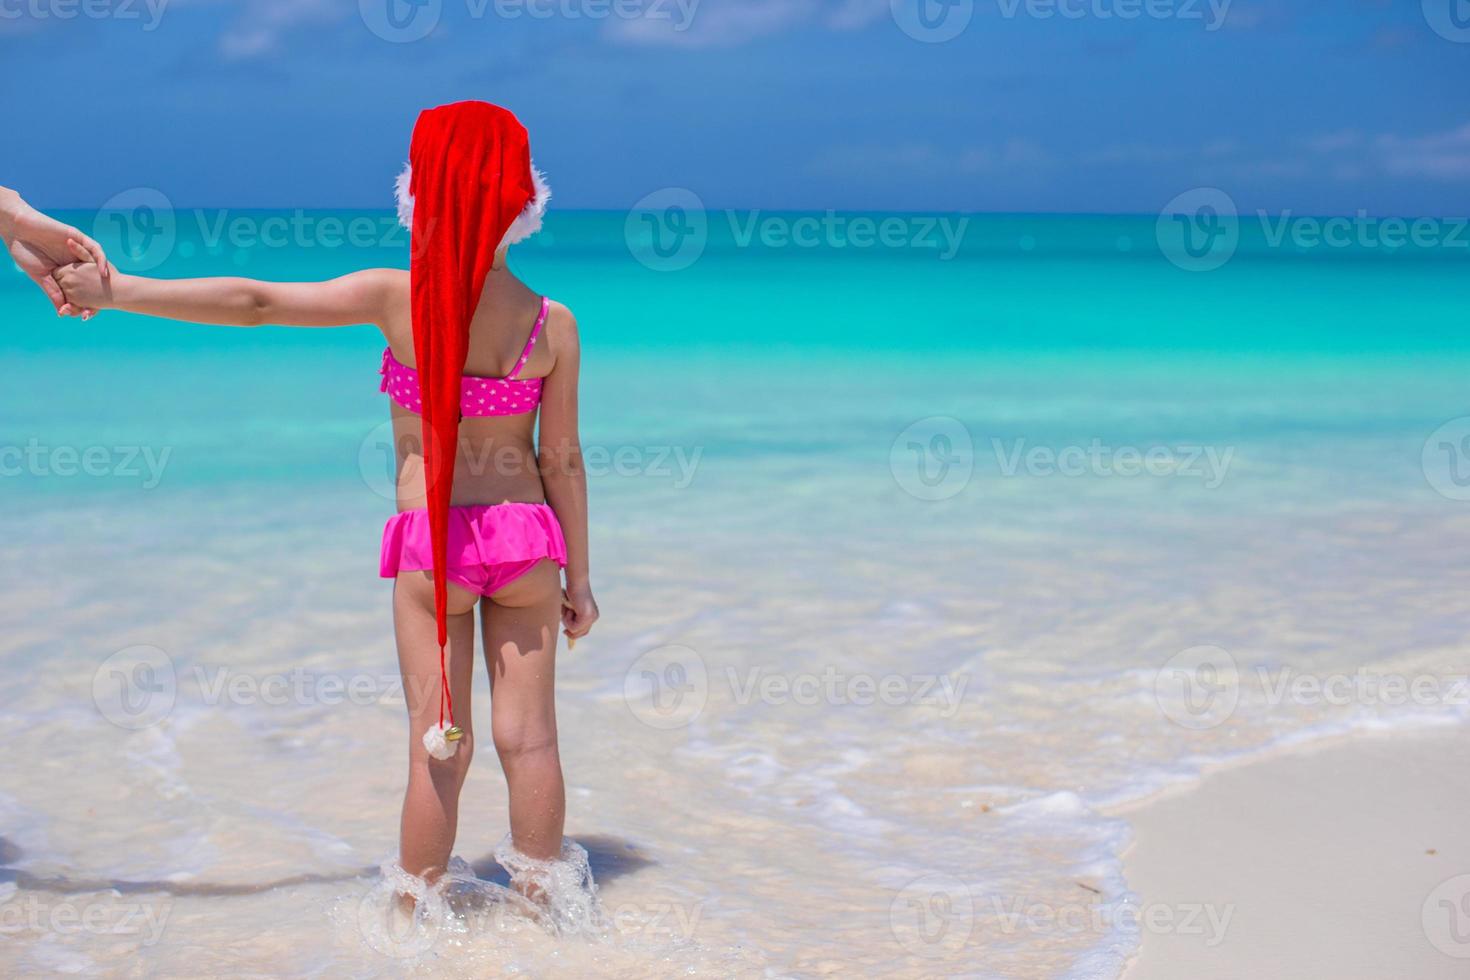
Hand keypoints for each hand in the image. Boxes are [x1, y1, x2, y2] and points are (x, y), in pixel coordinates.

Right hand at [4, 199, 108, 316]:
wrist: (17, 229)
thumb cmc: (25, 252)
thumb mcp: (40, 276)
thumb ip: (53, 292)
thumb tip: (62, 312)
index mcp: (65, 270)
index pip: (80, 287)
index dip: (84, 300)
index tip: (87, 315)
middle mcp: (74, 260)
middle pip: (92, 277)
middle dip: (97, 291)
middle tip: (101, 307)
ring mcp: (77, 249)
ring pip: (96, 264)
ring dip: (103, 275)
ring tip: (108, 288)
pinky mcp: (78, 238)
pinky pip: (94, 249)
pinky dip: (100, 260)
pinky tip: (102, 271)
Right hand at [560, 583, 598, 647]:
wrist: (577, 581)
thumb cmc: (571, 591)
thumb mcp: (571, 607)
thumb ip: (572, 617)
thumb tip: (566, 632)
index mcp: (592, 615)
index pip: (584, 631)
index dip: (574, 634)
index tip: (564, 632)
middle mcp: (594, 617)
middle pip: (580, 633)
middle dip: (569, 629)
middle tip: (563, 623)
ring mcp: (591, 618)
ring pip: (575, 631)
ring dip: (566, 621)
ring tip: (566, 608)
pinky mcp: (586, 617)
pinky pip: (572, 627)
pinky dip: (566, 619)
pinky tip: (569, 608)